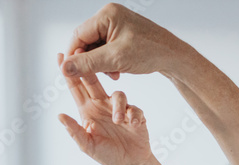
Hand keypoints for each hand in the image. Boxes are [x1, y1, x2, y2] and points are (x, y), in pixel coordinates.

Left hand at [57, 53, 152, 164]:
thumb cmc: (107, 156)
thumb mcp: (87, 146)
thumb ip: (74, 131)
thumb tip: (60, 115)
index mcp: (88, 111)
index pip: (76, 88)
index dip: (69, 73)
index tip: (62, 56)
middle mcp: (102, 106)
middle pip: (94, 82)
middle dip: (90, 68)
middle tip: (86, 56)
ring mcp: (119, 109)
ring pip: (118, 94)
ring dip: (118, 106)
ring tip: (119, 121)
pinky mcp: (135, 115)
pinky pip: (134, 108)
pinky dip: (133, 115)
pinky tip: (133, 124)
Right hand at [61, 3, 182, 79]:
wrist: (175, 57)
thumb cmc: (150, 53)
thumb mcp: (116, 59)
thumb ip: (88, 63)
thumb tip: (63, 68)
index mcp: (107, 14)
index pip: (79, 35)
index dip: (74, 55)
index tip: (73, 73)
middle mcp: (110, 15)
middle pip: (87, 41)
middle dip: (92, 60)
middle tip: (100, 75)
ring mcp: (117, 24)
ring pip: (97, 47)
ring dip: (101, 63)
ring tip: (114, 74)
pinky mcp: (123, 34)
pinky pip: (107, 48)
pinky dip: (110, 61)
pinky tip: (119, 70)